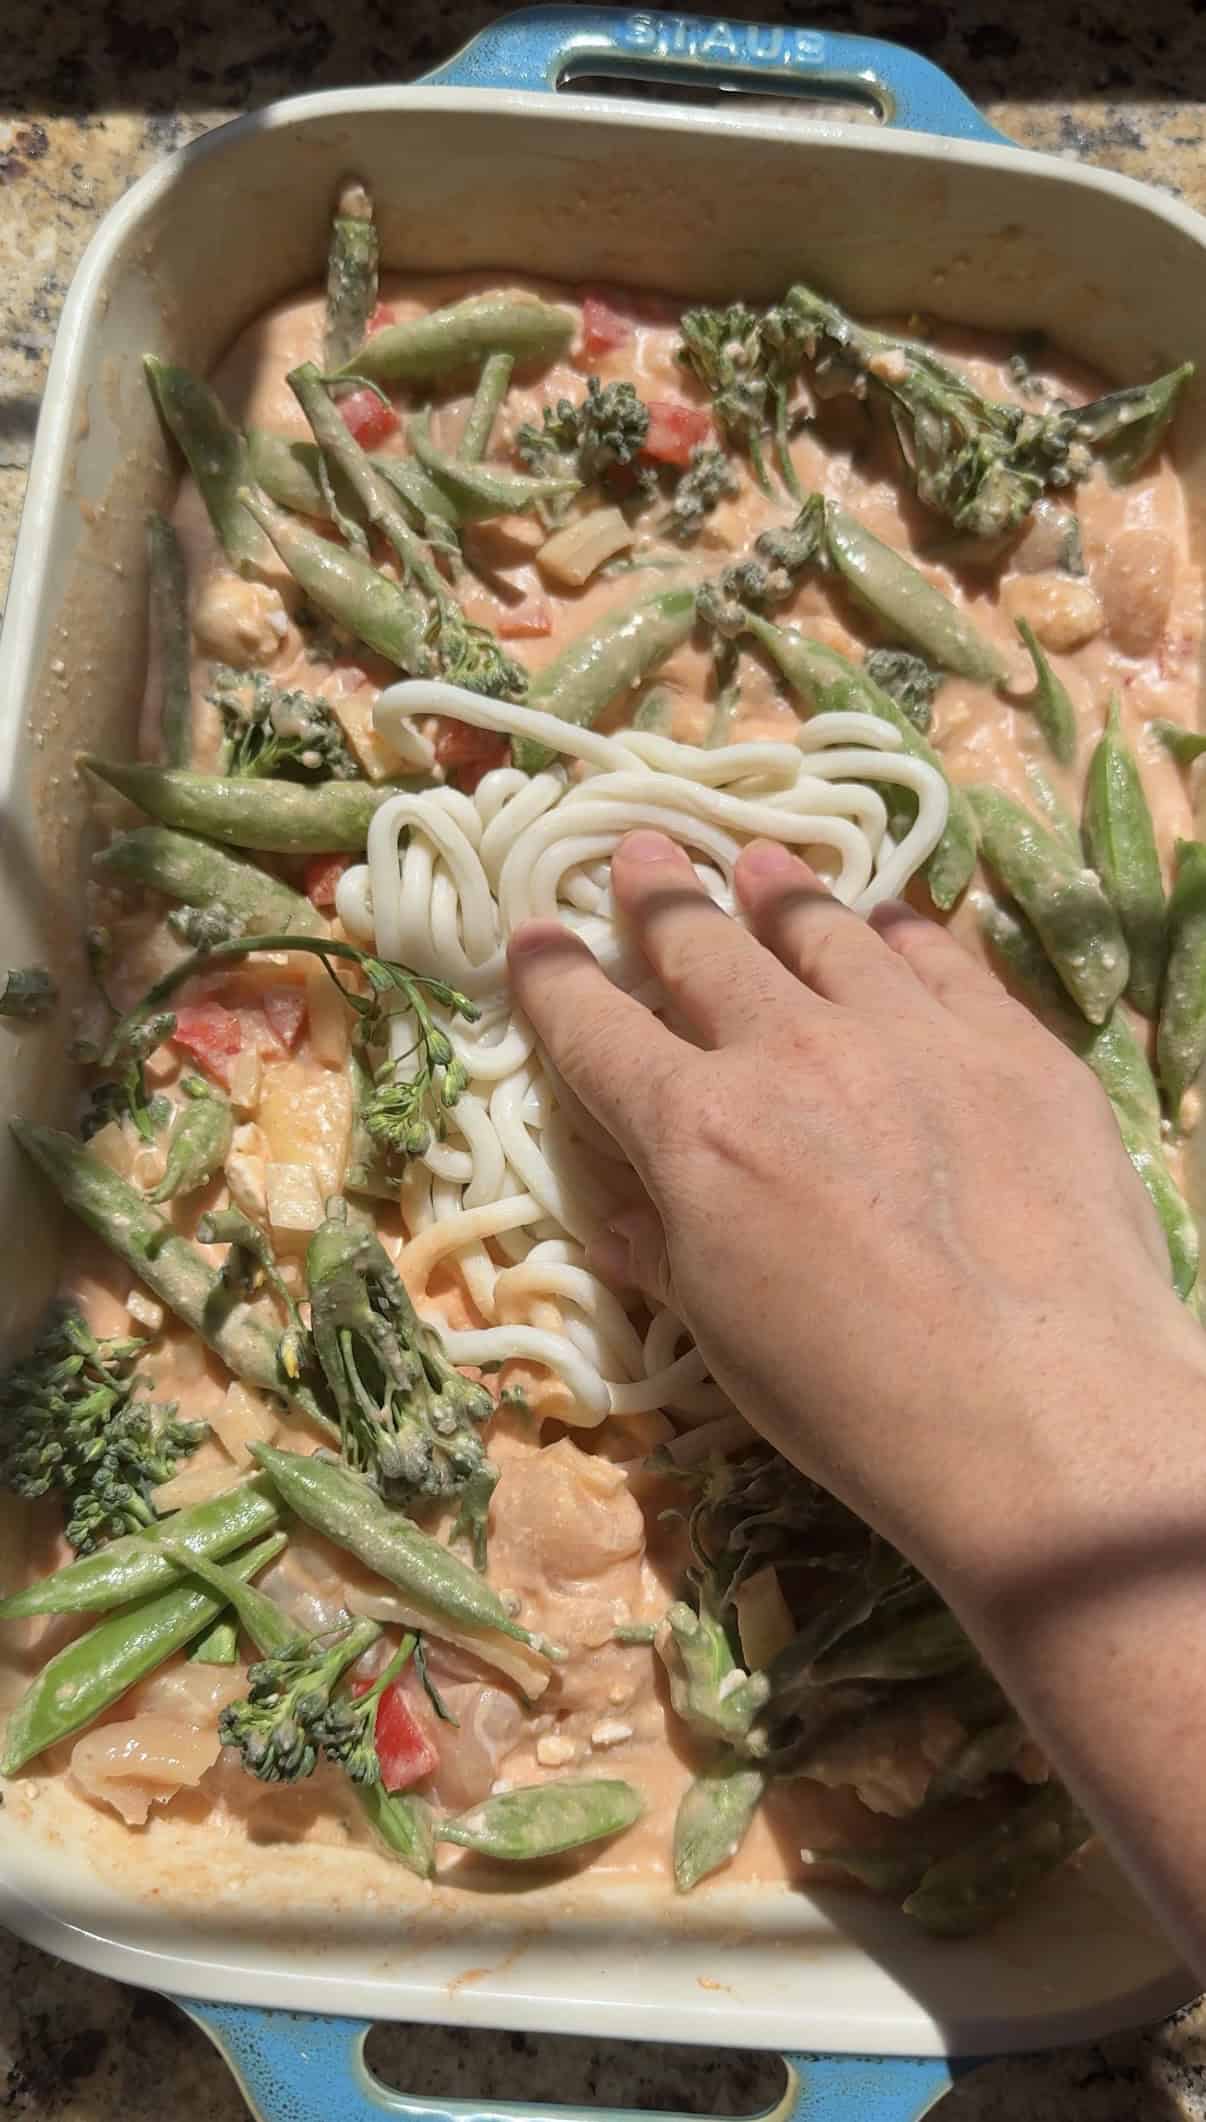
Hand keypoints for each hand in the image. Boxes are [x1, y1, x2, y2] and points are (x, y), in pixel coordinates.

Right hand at [508, 830, 1200, 1581]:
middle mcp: (791, 1053)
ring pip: (824, 928)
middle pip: (703, 945)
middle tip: (639, 852)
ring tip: (758, 863)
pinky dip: (901, 929)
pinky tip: (892, 916)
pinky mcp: (1011, 1043)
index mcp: (697, 1130)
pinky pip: (942, 956)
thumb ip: (661, 1246)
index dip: (554, 978)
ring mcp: (909, 1034)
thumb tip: (616, 1207)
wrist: (1041, 1409)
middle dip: (658, 895)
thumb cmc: (854, 1400)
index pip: (597, 1027)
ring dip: (778, 890)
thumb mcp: (720, 1336)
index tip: (533, 936)